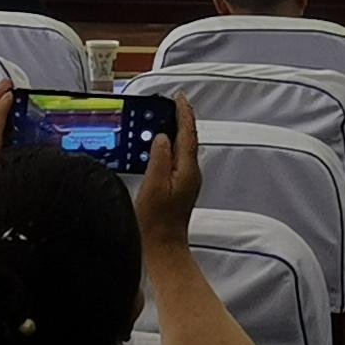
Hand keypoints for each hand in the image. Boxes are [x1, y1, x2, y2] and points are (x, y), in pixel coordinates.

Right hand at [135, 106, 204, 255]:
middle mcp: (191, 173)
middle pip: (187, 139)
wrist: (163, 247)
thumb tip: (163, 137)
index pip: (188, 134)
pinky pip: (176, 159)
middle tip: (168, 104)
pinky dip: (168, 147)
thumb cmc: (157, 221)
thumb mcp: (154, 185)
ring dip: (173, 132)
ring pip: (182, 148)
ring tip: (161, 119)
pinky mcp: (179, 187)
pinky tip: (157, 146)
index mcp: (187, 169)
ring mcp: (186, 181)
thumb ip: (160, 158)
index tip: (179, 97)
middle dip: (179, 119)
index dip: (184, 113)